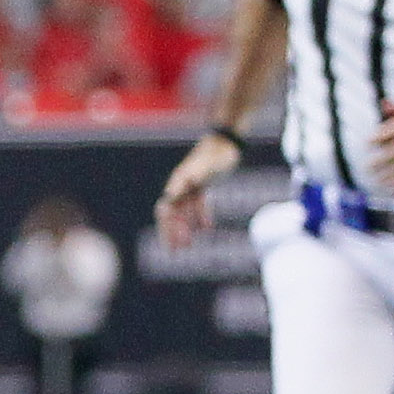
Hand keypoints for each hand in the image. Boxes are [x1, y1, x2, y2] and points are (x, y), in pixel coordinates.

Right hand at [153, 131, 241, 248]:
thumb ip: (187, 181)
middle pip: (171, 213)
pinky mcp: (200, 185)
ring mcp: (190, 185)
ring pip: (183, 211)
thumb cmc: (216, 154)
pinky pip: (196, 205)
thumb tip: (169, 195)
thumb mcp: (204, 169)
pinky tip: (207, 229)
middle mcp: (180, 185)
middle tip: (174, 252)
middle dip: (171, 233)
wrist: (227, 142)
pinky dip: (200, 217)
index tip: (173, 245)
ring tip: (188, 246)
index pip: (167, 210)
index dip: (167, 228)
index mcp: (178, 183)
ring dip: (184, 228)